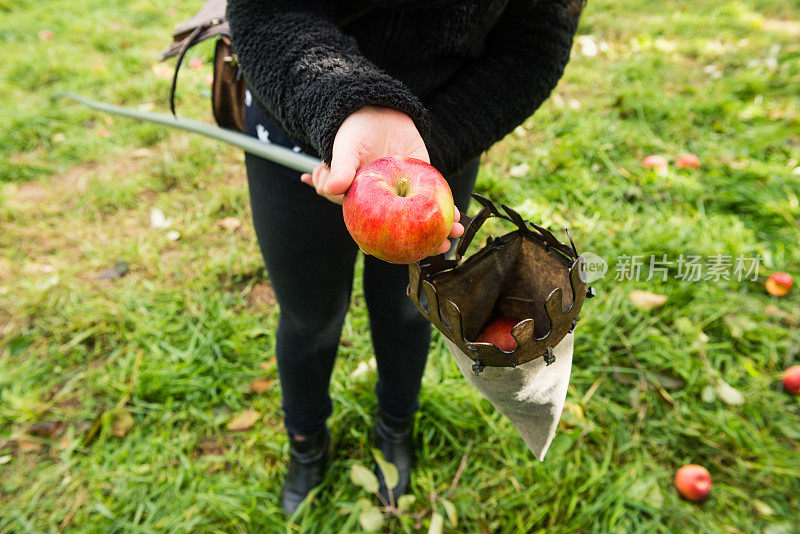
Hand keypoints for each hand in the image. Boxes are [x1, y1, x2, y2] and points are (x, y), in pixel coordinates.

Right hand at [301, 106, 462, 252]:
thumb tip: (331, 188)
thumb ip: (340, 167)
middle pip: (399, 230)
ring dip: (438, 229)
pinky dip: (445, 206)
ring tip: (454, 235)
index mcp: (358, 201)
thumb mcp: (344, 147)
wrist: (376, 107)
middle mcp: (381, 202)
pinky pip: (432, 197)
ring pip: (418, 217)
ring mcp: (402, 193)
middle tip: (439, 248)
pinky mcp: (419, 178)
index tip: (393, 255)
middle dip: (419, 244)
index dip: (380, 244)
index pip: (367, 229)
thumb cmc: (352, 130)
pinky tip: (458, 214)